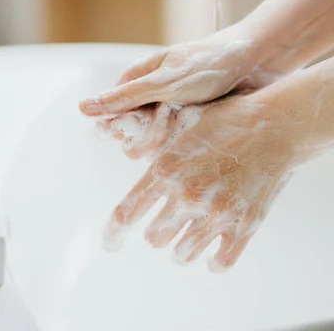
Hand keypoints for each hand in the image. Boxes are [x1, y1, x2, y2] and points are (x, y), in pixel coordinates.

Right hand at [82, 22, 281, 158]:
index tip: (142, 129)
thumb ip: (125, 97)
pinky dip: (187, 141)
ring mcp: (173, 108)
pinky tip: (200, 139)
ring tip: (190, 125)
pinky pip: (180, 142)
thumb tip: (82, 108)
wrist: (258, 61)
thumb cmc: (209, 64)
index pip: (113, 114)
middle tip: (171, 124)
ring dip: (169, 140)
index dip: (123, 127)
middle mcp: (153, 95)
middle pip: (134, 130)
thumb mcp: (164, 81)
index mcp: (139, 79)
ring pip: (157, 140)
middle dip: (149, 135)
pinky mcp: (192, 121)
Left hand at [104, 84, 314, 271]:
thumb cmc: (225, 119)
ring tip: (191, 229)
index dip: (113, 234)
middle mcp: (186, 196)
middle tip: (168, 218)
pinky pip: (218, 263)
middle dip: (157, 229)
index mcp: (166, 169)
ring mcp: (215, 215)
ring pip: (182, 254)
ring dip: (181, 245)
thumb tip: (130, 150)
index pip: (126, 213)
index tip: (110, 244)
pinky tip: (213, 247)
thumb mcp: (182, 124)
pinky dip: (212, 259)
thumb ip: (156, 145)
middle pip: (154, 238)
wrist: (272, 126)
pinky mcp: (243, 227)